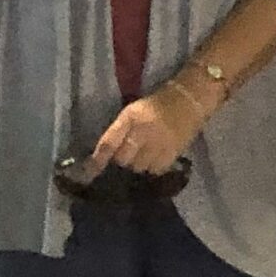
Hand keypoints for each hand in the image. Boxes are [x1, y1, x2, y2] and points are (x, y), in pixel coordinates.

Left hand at [86, 87, 206, 176]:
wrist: (189, 101)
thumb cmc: (156, 105)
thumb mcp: (132, 112)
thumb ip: (118, 132)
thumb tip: (103, 156)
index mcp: (130, 118)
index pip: (108, 144)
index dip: (96, 161)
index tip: (86, 175)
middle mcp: (143, 131)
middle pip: (123, 160)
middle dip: (120, 162)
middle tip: (124, 158)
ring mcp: (159, 144)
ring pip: (139, 168)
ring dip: (136, 166)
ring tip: (140, 158)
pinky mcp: (173, 153)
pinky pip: (155, 171)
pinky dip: (151, 168)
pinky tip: (153, 161)